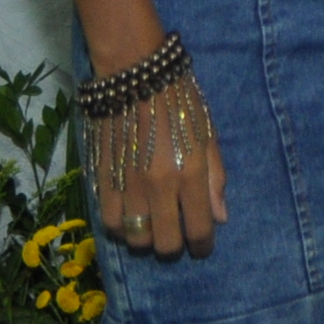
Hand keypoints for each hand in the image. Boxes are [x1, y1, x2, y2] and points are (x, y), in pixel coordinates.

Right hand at [88, 36, 229, 260]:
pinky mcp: (103, 180)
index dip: (203, 245)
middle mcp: (158, 187)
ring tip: (153, 226)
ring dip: (146, 238)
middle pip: (165, 243)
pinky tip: (130, 216)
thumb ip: (215, 179)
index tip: (203, 245)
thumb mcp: (209, 135)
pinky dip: (122, 227)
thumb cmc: (180, 102)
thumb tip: (220, 217)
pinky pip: (110, 222)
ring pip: (135, 238)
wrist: (135, 76)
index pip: (199, 230)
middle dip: (175, 246)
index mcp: (190, 175)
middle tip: (177, 236)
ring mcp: (127, 186)